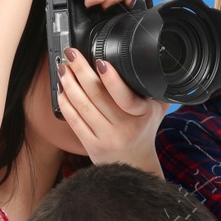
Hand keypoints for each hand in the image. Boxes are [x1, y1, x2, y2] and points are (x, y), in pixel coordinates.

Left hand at [56, 47, 165, 171]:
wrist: (136, 165)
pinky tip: (61, 91)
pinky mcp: (91, 146)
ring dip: (69, 84)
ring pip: (83, 106)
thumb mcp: (157, 110)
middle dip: (81, 71)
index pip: (125, 96)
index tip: (100, 61)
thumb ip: (157, 89)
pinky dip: (65, 104)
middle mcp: (124, 127)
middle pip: (97, 95)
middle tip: (72, 54)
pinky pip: (74, 122)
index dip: (111, 78)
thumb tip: (159, 63)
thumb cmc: (144, 131)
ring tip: (63, 69)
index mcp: (142, 114)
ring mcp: (106, 138)